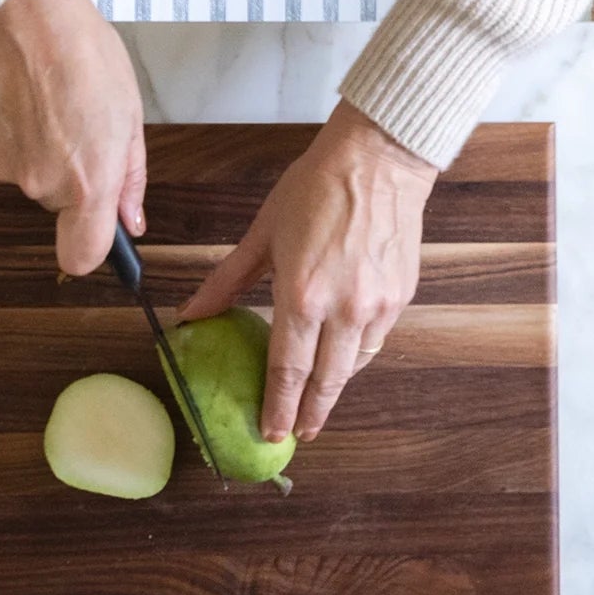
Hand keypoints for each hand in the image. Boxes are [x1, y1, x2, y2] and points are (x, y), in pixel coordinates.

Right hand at [0, 0, 147, 274]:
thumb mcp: (128, 114)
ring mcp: (4, 166)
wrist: (20, 10)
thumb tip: (132, 221)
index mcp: (88, 182)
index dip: (95, 250)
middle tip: (81, 122)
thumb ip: (130, 177)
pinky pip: (5, 152)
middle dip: (74, 174)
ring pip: (31, 175)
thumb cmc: (83, 53)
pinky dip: (15, 132)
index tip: (103, 233)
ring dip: (43, 149)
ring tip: (51, 99)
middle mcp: (41, 184)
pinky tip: (23, 95)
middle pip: (59, 205)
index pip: (83, 256)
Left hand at [178, 101, 437, 440]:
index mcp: (302, 295)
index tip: (271, 432)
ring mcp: (378, 306)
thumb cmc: (316, 188)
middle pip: (327, 381)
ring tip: (319, 399)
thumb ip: (227, 281)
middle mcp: (344, 309)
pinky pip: (377, 339)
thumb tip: (192, 315)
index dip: (277, 406)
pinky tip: (345, 353)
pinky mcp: (401, 296)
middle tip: (298, 434)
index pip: (287, 368)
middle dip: (310, 413)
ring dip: (335, 385)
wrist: (379, 160)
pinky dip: (358, 352)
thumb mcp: (263, 234)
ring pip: (356, 365)